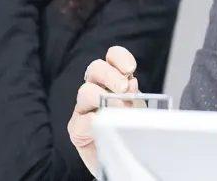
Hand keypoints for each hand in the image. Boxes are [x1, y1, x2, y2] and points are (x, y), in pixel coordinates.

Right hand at [69, 46, 139, 175]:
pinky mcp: (77, 130)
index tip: (131, 68)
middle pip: (95, 68)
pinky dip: (91, 121)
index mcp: (113, 79)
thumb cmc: (131, 129)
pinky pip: (80, 121)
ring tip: (119, 110)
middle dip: (111, 75)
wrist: (124, 159)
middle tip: (125, 88)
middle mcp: (96, 88)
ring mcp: (84, 108)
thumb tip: (131, 84)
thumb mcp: (140, 108)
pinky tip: (101, 124)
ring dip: (103, 97)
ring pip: (85, 91)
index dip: (120, 57)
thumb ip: (135, 95)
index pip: (112, 58)